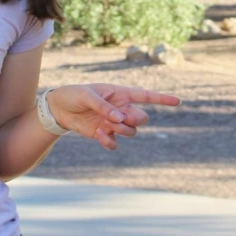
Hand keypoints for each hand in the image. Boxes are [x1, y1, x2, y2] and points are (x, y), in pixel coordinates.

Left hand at [47, 84, 181, 149]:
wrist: (58, 109)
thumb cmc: (74, 95)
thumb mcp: (87, 95)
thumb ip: (103, 105)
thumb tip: (119, 118)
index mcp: (120, 93)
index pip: (145, 96)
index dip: (162, 99)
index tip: (177, 101)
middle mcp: (121, 108)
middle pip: (141, 118)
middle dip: (135, 120)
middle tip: (120, 119)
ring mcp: (113, 123)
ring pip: (131, 131)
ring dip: (122, 131)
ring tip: (106, 127)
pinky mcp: (104, 134)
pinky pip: (116, 142)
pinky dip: (111, 141)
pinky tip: (100, 135)